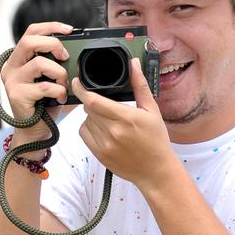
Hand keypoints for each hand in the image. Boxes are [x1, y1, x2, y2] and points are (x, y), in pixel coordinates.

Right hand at [1, 22, 71, 147]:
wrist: (35, 131)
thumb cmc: (45, 105)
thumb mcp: (51, 79)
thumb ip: (57, 63)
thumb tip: (77, 50)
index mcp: (19, 60)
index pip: (31, 32)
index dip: (50, 27)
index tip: (69, 30)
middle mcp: (11, 67)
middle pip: (29, 41)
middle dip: (53, 44)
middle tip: (65, 57)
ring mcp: (12, 81)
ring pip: (40, 63)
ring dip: (59, 73)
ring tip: (63, 85)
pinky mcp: (17, 95)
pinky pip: (45, 86)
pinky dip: (59, 91)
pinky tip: (61, 98)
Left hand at [72, 58, 177, 189]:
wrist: (156, 170)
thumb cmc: (156, 140)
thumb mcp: (152, 110)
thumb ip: (140, 85)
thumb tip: (134, 64)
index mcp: (126, 118)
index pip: (93, 100)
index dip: (81, 89)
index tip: (78, 82)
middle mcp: (113, 132)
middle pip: (88, 108)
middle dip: (93, 101)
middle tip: (105, 103)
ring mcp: (104, 145)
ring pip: (85, 120)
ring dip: (92, 115)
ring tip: (109, 119)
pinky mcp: (99, 154)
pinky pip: (84, 134)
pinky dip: (89, 128)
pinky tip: (103, 129)